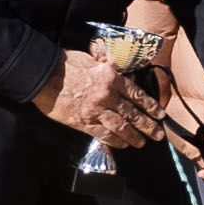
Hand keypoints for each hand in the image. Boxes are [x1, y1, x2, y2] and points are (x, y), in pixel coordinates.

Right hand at [32, 49, 160, 147]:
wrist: (43, 75)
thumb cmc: (66, 63)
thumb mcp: (93, 60)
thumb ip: (109, 68)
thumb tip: (122, 74)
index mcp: (111, 77)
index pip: (137, 95)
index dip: (151, 106)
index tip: (160, 115)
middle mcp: (107, 95)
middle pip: (133, 114)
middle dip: (148, 126)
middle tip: (158, 135)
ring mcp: (95, 110)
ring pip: (121, 127)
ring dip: (134, 136)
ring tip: (142, 143)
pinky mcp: (83, 122)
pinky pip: (103, 134)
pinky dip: (114, 141)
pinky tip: (122, 144)